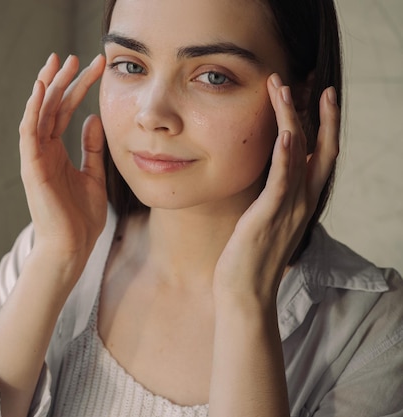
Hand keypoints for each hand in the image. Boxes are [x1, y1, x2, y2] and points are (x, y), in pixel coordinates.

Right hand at [19, 53, 107, 262]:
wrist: (72, 247)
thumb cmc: (80, 218)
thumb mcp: (93, 176)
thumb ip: (91, 149)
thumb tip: (92, 119)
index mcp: (55, 152)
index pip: (64, 112)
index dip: (76, 88)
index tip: (93, 68)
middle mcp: (42, 151)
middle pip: (49, 107)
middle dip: (60, 80)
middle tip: (73, 56)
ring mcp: (35, 158)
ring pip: (37, 114)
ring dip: (46, 87)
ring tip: (58, 62)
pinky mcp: (32, 167)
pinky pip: (29, 133)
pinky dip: (33, 110)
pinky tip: (41, 89)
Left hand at [213, 73, 339, 305]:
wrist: (245, 294)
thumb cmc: (251, 258)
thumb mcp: (266, 220)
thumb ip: (273, 198)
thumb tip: (269, 179)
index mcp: (302, 201)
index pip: (322, 155)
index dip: (325, 124)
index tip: (320, 96)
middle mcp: (302, 202)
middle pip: (322, 149)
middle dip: (320, 114)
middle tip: (315, 83)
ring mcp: (288, 209)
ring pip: (300, 156)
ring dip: (293, 121)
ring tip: (284, 91)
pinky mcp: (269, 217)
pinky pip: (282, 182)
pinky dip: (287, 157)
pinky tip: (287, 134)